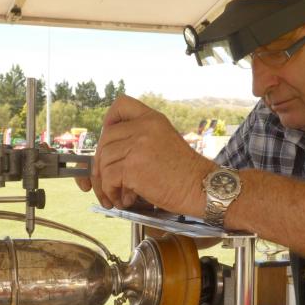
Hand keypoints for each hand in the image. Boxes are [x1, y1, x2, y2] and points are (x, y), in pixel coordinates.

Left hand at [92, 95, 215, 215]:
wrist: (202, 187)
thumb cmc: (186, 172)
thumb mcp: (165, 142)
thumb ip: (142, 139)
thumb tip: (110, 155)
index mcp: (152, 119)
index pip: (121, 104)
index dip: (109, 120)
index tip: (107, 138)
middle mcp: (143, 127)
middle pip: (106, 138)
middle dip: (101, 162)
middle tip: (107, 179)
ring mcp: (137, 146)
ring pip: (104, 161)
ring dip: (106, 183)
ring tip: (119, 195)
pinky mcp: (132, 167)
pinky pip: (109, 178)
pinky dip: (112, 192)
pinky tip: (125, 200)